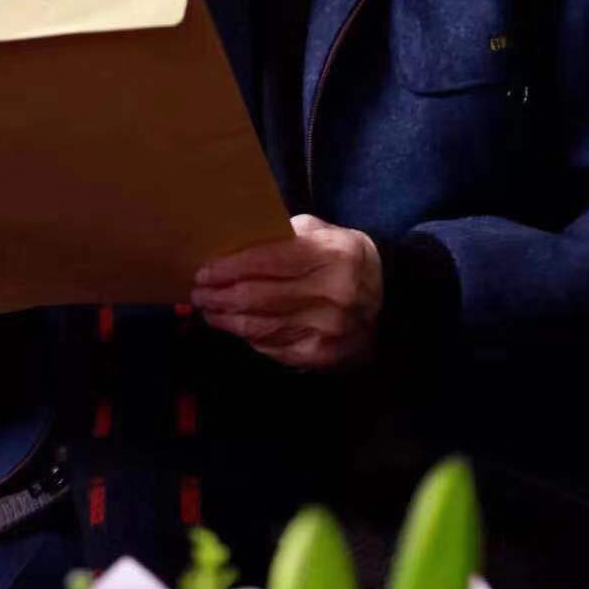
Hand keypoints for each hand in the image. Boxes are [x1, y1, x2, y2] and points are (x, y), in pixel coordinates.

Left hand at [190, 213, 382, 368]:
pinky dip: (250, 337)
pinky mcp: (323, 355)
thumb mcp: (322, 232)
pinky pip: (274, 348)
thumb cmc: (345, 258)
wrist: (391, 300)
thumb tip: (233, 247)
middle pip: (257, 298)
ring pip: (261, 327)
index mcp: (330, 255)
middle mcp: (331, 294)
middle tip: (197, 294)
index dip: (228, 269)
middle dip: (219, 297)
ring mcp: (327, 329)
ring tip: (208, 311)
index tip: (203, 272)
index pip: (266, 262)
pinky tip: (235, 328)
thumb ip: (283, 236)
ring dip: (226, 320)